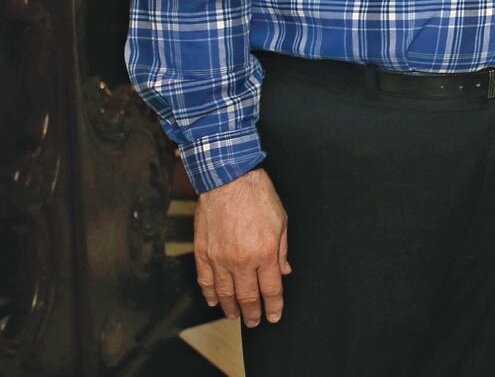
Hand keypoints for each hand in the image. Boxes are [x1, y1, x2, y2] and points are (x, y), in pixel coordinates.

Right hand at [194, 167, 290, 325]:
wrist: (229, 179)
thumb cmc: (258, 196)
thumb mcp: (281, 221)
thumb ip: (282, 250)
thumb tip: (284, 271)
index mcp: (264, 253)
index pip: (270, 289)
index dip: (273, 306)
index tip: (274, 315)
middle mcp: (241, 260)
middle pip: (247, 296)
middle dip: (252, 313)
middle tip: (254, 322)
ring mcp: (219, 258)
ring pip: (224, 293)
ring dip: (230, 308)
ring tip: (235, 316)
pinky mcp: (203, 252)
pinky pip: (205, 280)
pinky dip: (209, 293)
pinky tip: (213, 301)